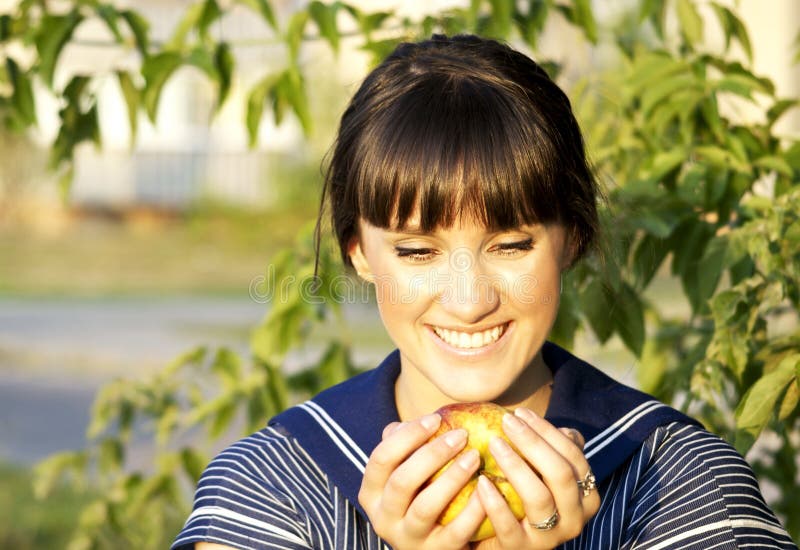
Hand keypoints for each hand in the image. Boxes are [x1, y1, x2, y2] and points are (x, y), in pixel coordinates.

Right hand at [359, 414, 486, 549]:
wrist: (433, 545)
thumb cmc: (421, 494)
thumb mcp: (407, 473)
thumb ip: (408, 447)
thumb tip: (425, 420)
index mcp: (371, 493)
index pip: (381, 458)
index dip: (408, 435)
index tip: (436, 418)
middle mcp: (383, 518)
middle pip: (402, 481)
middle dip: (433, 454)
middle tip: (461, 435)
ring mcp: (407, 539)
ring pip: (426, 507)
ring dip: (452, 478)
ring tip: (474, 457)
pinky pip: (455, 531)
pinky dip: (472, 509)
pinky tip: (487, 487)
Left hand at [472, 409, 599, 548]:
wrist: (503, 541)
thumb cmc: (526, 497)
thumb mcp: (544, 474)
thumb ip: (555, 452)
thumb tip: (565, 429)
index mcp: (586, 495)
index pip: (573, 455)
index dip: (547, 431)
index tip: (520, 412)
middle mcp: (574, 518)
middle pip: (560, 474)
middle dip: (533, 443)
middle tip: (506, 422)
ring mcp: (550, 537)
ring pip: (538, 497)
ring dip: (515, 466)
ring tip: (493, 444)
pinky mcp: (521, 549)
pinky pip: (509, 526)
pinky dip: (495, 502)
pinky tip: (481, 482)